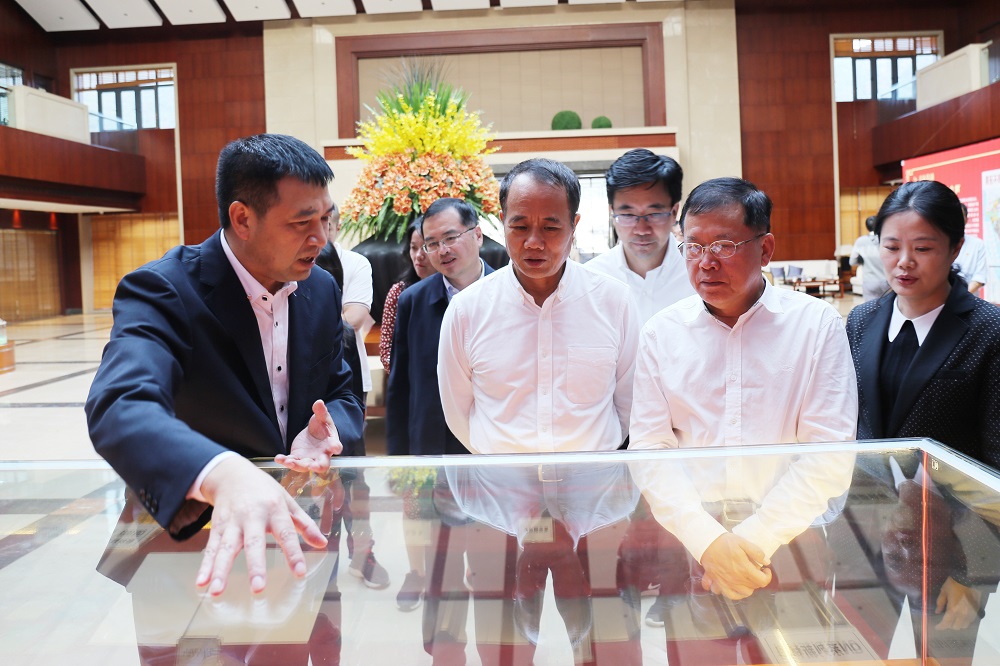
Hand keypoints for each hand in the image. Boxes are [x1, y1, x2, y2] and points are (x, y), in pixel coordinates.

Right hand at [195, 456, 327, 595]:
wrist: (232, 474)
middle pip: (253, 543)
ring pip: (226, 548)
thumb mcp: (287, 502)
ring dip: (221, 570)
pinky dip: (205, 566)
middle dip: (255, 566)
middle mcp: (252, 516)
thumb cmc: (264, 491)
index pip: (286, 533)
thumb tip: (322, 544)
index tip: (299, 573)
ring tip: (216, 591)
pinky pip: (211, 548)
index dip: (293, 553)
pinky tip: (201, 582)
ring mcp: (232, 523)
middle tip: (258, 588)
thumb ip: (304, 524)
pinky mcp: (217, 527)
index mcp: (274, 509)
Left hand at [276, 400, 342, 472]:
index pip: (336, 446)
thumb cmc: (321, 427)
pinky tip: (278, 458)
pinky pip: (292, 462)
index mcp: (331, 443)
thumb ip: (321, 412)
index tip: (335, 447)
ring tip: (289, 461)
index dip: (336, 447)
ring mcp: (310, 459)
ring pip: (305, 466)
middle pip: (323, 464)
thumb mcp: (321, 418)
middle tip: (314, 466)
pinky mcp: (298, 458)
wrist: (313, 434)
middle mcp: (322, 455)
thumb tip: (319, 402)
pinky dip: (285, 461)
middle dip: (318, 466)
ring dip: (297, 465)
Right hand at [700, 533, 771, 599]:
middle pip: (754, 587)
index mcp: (744, 569)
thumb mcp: (743, 542)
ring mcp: (728, 583)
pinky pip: (731, 595)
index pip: (762, 581)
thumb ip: (756, 552)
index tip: (765, 569)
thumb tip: (767, 562)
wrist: (706, 544)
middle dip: (758, 579)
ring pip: (744, 593)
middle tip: (756, 570)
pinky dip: (736, 594)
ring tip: (748, 579)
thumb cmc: (725, 543)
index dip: (767, 576)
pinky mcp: (719, 584)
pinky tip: (737, 588)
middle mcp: (737, 579)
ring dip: (749, 587)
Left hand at [935, 576, 982, 629]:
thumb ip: (940, 603)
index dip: (941, 627)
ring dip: (957, 625)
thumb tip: (937, 612)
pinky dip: (964, 622)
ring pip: (964, 626)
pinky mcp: (975, 611)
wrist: (967, 579)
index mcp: (953, 610)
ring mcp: (970, 613)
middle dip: (948, 626)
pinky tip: (960, 617)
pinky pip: (970, 621)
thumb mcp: (943, 592)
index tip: (936, 627)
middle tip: (944, 621)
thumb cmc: (953, 585)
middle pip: (955, 627)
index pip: (946, 623)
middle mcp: (962, 614)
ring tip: (952, 620)